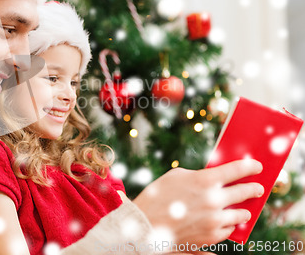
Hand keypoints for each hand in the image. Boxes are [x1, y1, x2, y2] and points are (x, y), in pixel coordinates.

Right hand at [133, 159, 263, 247]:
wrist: (145, 225)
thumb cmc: (157, 196)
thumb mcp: (176, 176)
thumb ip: (199, 176)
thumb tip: (215, 178)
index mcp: (205, 180)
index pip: (237, 170)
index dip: (250, 166)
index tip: (257, 166)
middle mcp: (214, 200)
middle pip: (244, 192)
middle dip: (253, 188)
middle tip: (257, 188)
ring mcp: (214, 220)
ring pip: (240, 214)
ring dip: (243, 210)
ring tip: (244, 209)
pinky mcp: (212, 237)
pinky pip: (228, 229)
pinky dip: (228, 225)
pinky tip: (225, 222)